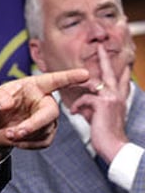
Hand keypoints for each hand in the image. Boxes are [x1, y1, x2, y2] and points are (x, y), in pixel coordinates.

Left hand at [0, 68, 88, 161]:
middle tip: (16, 132)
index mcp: (34, 86)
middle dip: (34, 125)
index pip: (54, 80)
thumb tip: (6, 104)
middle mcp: (44, 101)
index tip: (85, 74)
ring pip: (46, 129)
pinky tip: (17, 141)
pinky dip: (28, 144)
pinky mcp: (46, 133)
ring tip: (8, 134)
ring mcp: (46, 118)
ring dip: (26, 136)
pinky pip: (44, 141)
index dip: (69, 78)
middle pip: (51, 112)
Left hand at [69, 45, 130, 162]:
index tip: (118, 60)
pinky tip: (73, 113)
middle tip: (101, 46)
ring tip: (70, 86)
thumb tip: (81, 104)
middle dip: (105, 58)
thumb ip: (94, 107)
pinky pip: (84, 99)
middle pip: (111, 72)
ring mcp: (112, 97)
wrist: (114, 146)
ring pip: (95, 83)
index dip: (120, 70)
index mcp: (119, 98)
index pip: (121, 79)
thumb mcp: (100, 117)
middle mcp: (118, 95)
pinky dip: (76, 106)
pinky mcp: (103, 103)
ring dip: (81, 87)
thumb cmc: (107, 135)